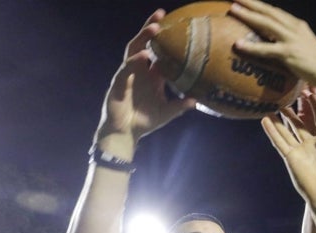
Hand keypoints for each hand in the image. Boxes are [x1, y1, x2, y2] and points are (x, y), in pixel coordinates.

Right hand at [95, 9, 195, 152]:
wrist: (126, 134)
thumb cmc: (144, 121)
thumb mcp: (167, 112)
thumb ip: (180, 105)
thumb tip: (197, 100)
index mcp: (150, 75)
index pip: (157, 51)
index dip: (164, 39)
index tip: (177, 25)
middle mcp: (139, 71)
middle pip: (143, 44)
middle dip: (150, 28)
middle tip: (161, 15)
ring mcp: (128, 75)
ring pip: (133, 51)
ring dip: (143, 38)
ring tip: (154, 28)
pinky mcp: (118, 84)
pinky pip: (125, 69)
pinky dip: (134, 62)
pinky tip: (143, 56)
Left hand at [230, 0, 315, 88]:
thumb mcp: (303, 47)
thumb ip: (289, 43)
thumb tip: (273, 45)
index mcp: (298, 25)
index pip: (275, 12)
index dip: (260, 5)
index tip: (246, 0)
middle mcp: (294, 28)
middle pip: (269, 12)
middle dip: (251, 3)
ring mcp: (292, 40)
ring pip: (266, 24)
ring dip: (248, 15)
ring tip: (233, 10)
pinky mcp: (289, 53)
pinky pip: (266, 49)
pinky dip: (251, 46)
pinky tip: (238, 44)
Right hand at [261, 91, 315, 208]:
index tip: (311, 91)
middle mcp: (312, 143)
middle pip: (302, 121)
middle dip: (297, 108)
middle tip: (291, 92)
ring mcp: (300, 150)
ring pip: (288, 130)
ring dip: (281, 118)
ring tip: (274, 104)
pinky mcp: (290, 157)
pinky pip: (279, 141)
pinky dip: (272, 131)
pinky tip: (265, 119)